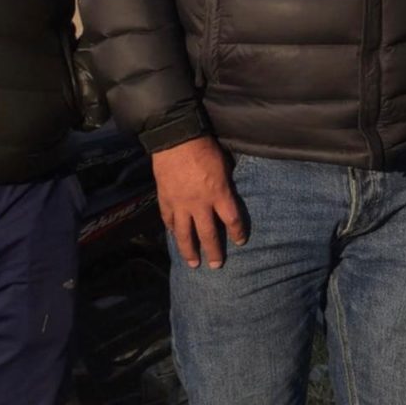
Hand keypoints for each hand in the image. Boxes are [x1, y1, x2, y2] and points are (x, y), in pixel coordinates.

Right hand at [152, 136, 243, 268]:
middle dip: (214, 252)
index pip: (232, 220)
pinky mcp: (165, 200)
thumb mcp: (224, 165)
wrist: (176, 139)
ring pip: (185, 234)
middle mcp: (200, 204)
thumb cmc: (205, 148)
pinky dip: (172, 230)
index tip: (240, 242)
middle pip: (208, 234)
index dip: (237, 233)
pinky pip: (169, 220)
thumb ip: (225, 185)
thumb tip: (228, 196)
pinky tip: (174, 237)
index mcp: (219, 194)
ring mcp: (180, 204)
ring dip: (189, 251)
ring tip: (193, 263)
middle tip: (216, 266)